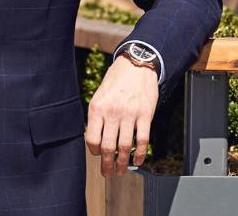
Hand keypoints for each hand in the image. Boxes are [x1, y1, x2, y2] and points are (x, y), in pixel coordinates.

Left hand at [85, 54, 158, 176]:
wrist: (136, 65)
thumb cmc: (116, 79)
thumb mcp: (100, 94)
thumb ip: (97, 115)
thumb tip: (95, 138)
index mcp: (97, 107)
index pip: (92, 139)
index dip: (94, 151)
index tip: (97, 155)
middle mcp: (112, 112)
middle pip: (108, 147)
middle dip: (107, 164)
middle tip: (108, 173)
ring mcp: (130, 115)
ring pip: (125, 147)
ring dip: (122, 163)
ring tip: (121, 171)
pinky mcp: (145, 115)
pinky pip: (142, 140)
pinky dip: (140, 154)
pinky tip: (137, 161)